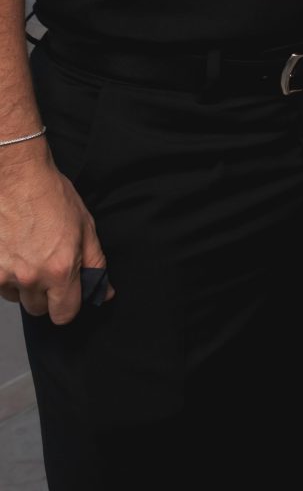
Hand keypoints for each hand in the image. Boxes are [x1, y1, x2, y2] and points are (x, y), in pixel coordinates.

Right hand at [0, 149, 111, 321]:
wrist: (17, 176)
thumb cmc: (51, 196)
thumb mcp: (85, 227)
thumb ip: (96, 265)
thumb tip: (105, 292)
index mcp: (60, 270)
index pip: (64, 315)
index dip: (68, 305)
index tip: (67, 294)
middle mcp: (31, 277)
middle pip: (38, 309)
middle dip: (45, 295)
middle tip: (47, 266)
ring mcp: (3, 273)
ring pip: (16, 297)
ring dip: (22, 285)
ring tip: (28, 254)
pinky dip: (5, 275)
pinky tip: (12, 251)